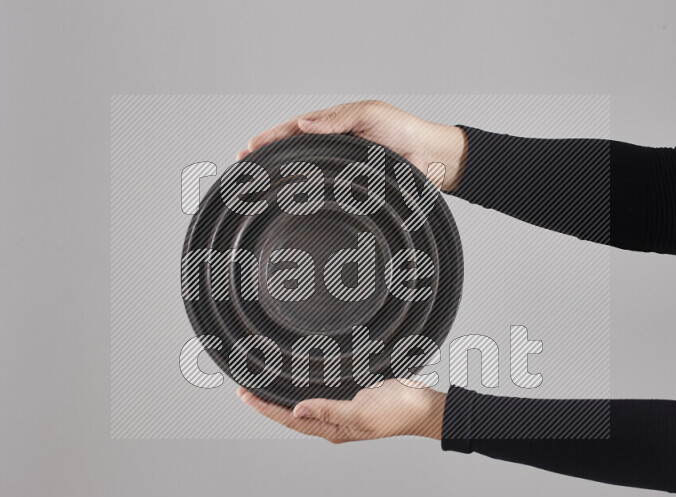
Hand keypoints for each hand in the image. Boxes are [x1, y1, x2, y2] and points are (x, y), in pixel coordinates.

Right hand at [236, 100, 467, 191]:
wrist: (433, 157)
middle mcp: (335, 148)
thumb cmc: (405, 131)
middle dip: (268, 159)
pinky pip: (326, 194)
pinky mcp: (354, 190)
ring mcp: (343, 169)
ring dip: (283, 181)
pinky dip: (307, 198)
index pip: (295, 130)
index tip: (249, 148)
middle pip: (294, 153)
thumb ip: (336, 119)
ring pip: (306, 175)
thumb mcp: (369, 113)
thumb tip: (302, 125)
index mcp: (335, 126)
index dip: (271, 138)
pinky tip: (292, 204)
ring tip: (258, 185)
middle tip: (243, 166)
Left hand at [236, 380, 446, 442]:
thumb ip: (328, 410)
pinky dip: (303, 384)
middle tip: (243, 388)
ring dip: (282, 394)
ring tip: (262, 384)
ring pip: (303, 402)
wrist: (423, 405)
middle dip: (266, 402)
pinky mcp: (351, 394)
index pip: (290, 419)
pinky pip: (320, 390)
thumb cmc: (398, 413)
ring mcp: (341, 408)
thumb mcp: (360, 413)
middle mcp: (333, 421)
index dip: (265, 408)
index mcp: (333, 429)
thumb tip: (297, 410)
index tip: (245, 395)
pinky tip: (296, 377)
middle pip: (291, 413)